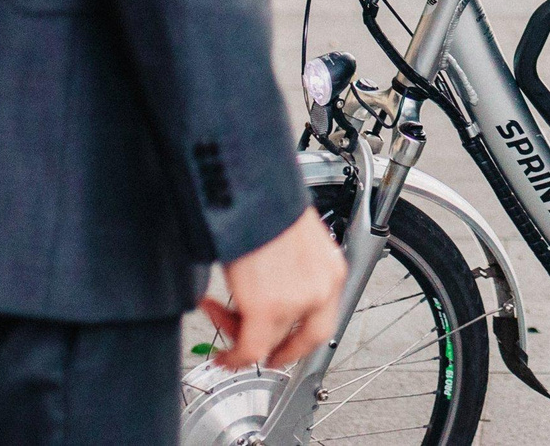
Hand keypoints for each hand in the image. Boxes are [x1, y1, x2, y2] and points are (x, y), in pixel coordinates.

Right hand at [205, 207, 345, 370]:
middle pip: (301, 339)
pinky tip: (222, 354)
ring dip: (241, 340)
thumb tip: (267, 292)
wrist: (255, 192)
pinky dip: (233, 357)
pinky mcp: (267, 309)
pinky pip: (249, 349)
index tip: (283, 348)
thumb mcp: (292, 242)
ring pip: (269, 342)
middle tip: (252, 352)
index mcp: (331, 270)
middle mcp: (321, 289)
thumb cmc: (267, 206)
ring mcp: (296, 301)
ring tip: (218, 319)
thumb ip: (290, 273)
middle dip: (274, 351)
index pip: (323, 321)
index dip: (300, 342)